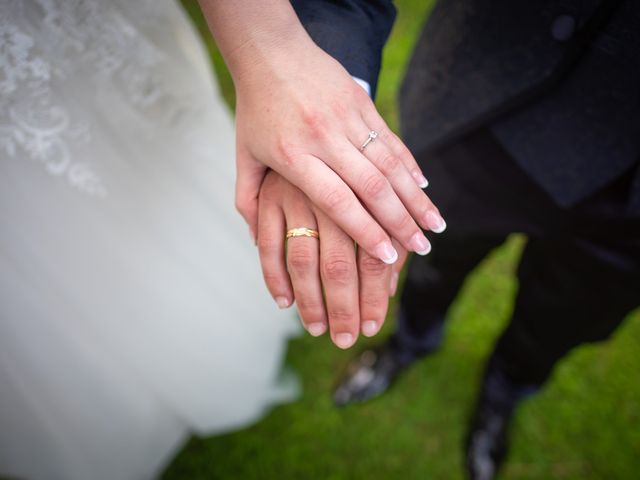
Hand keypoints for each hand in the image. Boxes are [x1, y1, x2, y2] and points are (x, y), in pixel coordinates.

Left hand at [200, 0, 445, 263]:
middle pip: (372, 187)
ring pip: (389, 165)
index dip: (366, 231)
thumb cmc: (256, 109)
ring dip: (416, 197)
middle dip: (401, 222)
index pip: (337, 202)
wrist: (270, 50)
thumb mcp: (244, 155)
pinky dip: (410, 165)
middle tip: (422, 249)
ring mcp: (346, 119)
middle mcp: (324, 139)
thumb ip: (248, 199)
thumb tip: (254, 241)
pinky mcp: (361, 103)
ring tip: (435, 225)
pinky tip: (424, 187)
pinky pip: (391, 140)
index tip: (387, 257)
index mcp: (294, 157)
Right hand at [257, 170, 408, 348]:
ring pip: (302, 260)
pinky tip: (283, 302)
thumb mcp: (375, 194)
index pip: (373, 257)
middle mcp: (329, 196)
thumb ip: (385, 233)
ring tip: (317, 328)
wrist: (302, 107)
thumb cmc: (350, 157)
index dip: (374, 296)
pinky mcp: (266, 196)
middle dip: (344, 307)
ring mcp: (294, 197)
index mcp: (362, 195)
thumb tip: (389, 284)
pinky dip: (273, 276)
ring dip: (310, 299)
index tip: (373, 325)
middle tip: (346, 338)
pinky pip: (267, 244)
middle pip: (339, 265)